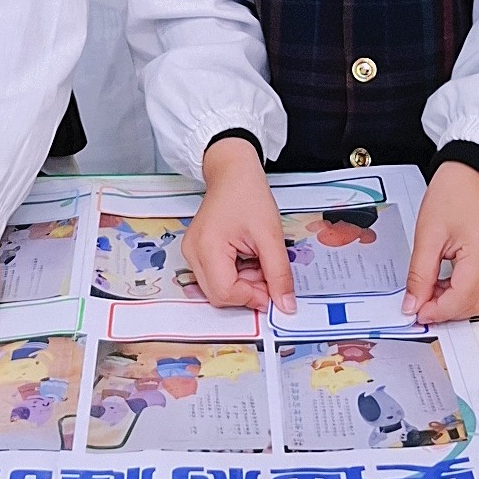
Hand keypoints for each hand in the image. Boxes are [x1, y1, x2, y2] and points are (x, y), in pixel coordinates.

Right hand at [182, 137, 295, 313]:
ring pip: (218, 288)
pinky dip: (236, 275)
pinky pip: (216, 277)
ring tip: (258, 260)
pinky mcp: (197, 251)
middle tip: (268, 274)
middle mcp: (192, 253)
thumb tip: (286, 306)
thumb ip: (279, 274)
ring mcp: (192, 252)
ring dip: (243, 283)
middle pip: (219, 295)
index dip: (252, 297)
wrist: (233, 172)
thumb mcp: (270, 235)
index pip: (225, 293)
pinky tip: (248, 258)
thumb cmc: (248, 194)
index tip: (272, 289)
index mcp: (207, 247)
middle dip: (248, 291)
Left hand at [402, 162, 478, 324]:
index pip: (462, 299)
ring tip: (431, 287)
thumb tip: (413, 304)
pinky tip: (447, 282)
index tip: (416, 310)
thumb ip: (419, 275)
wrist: (474, 175)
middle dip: (445, 309)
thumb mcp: (427, 235)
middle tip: (420, 302)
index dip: (437, 310)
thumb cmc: (453, 194)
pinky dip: (466, 292)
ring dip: (455, 302)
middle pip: (474, 306)